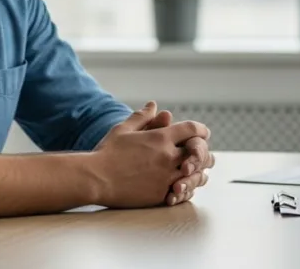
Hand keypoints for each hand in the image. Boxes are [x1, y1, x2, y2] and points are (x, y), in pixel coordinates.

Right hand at [87, 102, 210, 207]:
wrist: (95, 178)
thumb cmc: (107, 152)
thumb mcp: (123, 129)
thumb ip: (142, 117)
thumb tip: (153, 105)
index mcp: (161, 138)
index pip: (193, 130)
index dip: (200, 130)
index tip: (202, 133)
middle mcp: (168, 156)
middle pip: (200, 152)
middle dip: (203, 152)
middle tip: (203, 155)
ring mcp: (166, 177)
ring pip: (195, 175)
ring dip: (198, 172)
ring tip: (197, 172)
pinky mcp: (161, 194)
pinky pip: (183, 192)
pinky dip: (186, 189)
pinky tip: (184, 187)